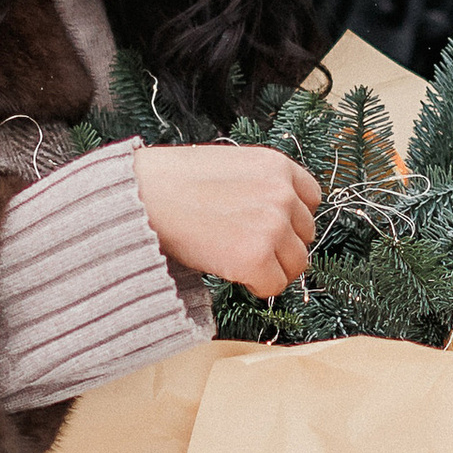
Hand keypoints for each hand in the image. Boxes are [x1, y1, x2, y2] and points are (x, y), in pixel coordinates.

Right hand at [133, 142, 320, 300]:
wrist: (140, 197)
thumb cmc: (172, 181)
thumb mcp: (230, 166)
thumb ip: (261, 186)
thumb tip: (276, 217)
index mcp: (278, 166)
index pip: (311, 200)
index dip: (289, 219)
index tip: (266, 227)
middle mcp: (282, 194)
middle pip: (305, 236)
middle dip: (280, 245)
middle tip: (243, 246)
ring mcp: (272, 226)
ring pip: (295, 265)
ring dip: (269, 267)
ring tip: (233, 258)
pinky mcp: (256, 257)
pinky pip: (273, 286)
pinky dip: (255, 286)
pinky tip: (229, 270)